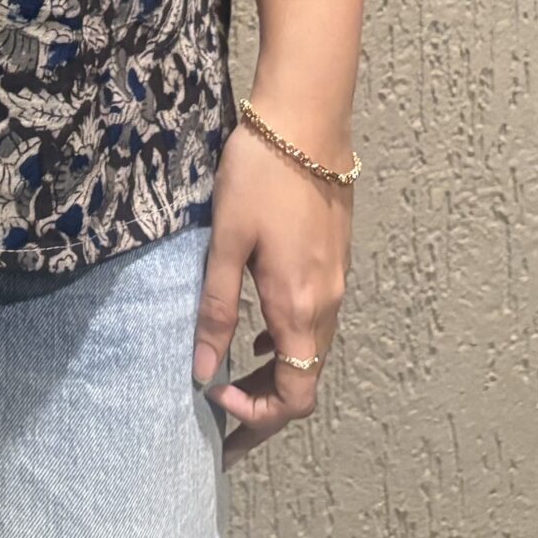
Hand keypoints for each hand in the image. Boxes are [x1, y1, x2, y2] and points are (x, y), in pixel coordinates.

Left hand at [193, 114, 352, 465]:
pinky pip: (315, 320)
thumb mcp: (226, 245)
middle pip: (305, 379)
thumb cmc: (260, 177)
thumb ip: (216, 311)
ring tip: (232, 377)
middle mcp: (326, 304)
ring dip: (275, 372)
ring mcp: (335, 282)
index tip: (215, 400)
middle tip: (220, 412)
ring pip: (310, 350)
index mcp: (299, 308)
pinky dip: (287, 339)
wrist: (306, 122)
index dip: (258, 414)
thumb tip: (202, 374)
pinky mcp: (334, 260)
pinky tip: (257, 330)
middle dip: (264, 403)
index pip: (295, 396)